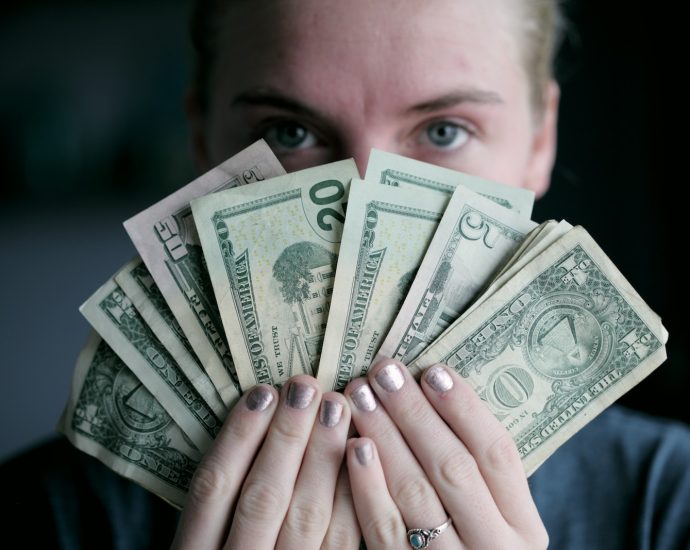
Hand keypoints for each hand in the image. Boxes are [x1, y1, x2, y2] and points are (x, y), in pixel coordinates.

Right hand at [171, 375, 359, 549]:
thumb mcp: (205, 539)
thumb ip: (223, 495)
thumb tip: (260, 412)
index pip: (213, 488)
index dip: (238, 436)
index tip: (263, 392)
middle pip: (262, 496)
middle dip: (287, 437)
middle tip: (307, 386)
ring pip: (305, 517)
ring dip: (322, 458)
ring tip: (336, 407)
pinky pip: (341, 541)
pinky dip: (350, 496)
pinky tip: (359, 454)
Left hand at [344, 360, 548, 549]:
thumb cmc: (472, 540)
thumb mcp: (494, 514)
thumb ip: (475, 469)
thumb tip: (433, 390)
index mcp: (523, 524)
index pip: (498, 455)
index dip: (465, 409)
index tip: (433, 370)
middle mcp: (494, 546)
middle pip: (453, 468)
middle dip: (415, 414)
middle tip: (385, 372)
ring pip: (415, 493)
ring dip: (386, 437)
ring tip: (361, 396)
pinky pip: (383, 529)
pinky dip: (367, 485)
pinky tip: (354, 447)